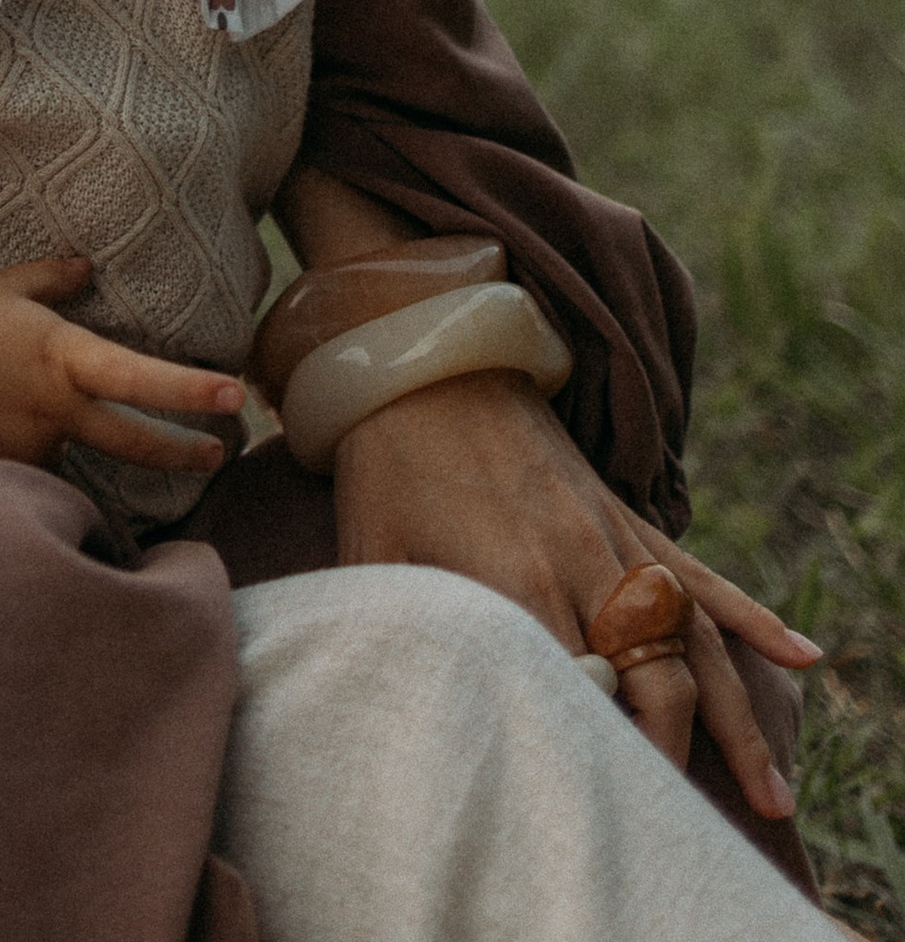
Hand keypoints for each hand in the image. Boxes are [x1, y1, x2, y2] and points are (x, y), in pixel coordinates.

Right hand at [0, 256, 246, 472]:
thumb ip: (50, 280)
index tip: (234, 396)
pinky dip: (23, 453)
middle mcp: (51, 408)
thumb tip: (87, 267)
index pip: (137, 376)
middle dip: (182, 452)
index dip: (189, 390)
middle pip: (132, 442)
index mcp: (58, 355)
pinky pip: (28, 471)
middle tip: (216, 454)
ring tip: (17, 410)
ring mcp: (25, 447)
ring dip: (67, 443)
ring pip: (70, 455)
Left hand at [333, 369, 819, 819]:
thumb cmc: (384, 460)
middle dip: (672, 754)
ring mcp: (612, 537)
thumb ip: (397, 625)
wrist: (424, 359)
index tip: (600, 792)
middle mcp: (579, 564)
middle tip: (677, 818)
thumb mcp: (373, 549)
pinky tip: (802, 659)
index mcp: (514, 579)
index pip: (579, 693)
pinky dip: (755, 619)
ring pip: (695, 644)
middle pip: (655, 682)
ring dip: (737, 721)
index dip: (595, 748)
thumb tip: (395, 690)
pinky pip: (701, 576)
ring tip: (773, 793)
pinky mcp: (622, 512)